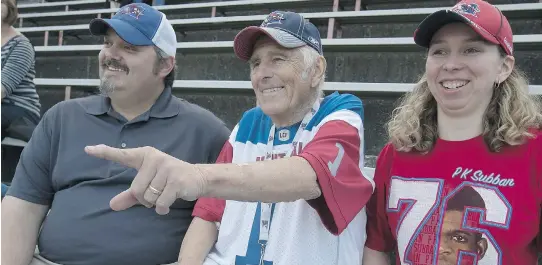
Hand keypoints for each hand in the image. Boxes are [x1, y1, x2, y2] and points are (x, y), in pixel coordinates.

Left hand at [85, 144, 206, 214]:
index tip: (87, 149)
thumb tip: (112, 206)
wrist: (198, 178)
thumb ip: (130, 195)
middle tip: (157, 193)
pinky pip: (160, 203)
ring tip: (165, 195)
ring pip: (148, 197)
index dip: (104, 152)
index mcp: (145, 156)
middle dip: (144, 199)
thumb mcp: (149, 185)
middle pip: (136, 190)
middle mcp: (154, 159)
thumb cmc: (169, 180)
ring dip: (154, 204)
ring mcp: (166, 168)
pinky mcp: (175, 180)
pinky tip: (170, 202)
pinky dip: (163, 208)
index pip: (122, 155)